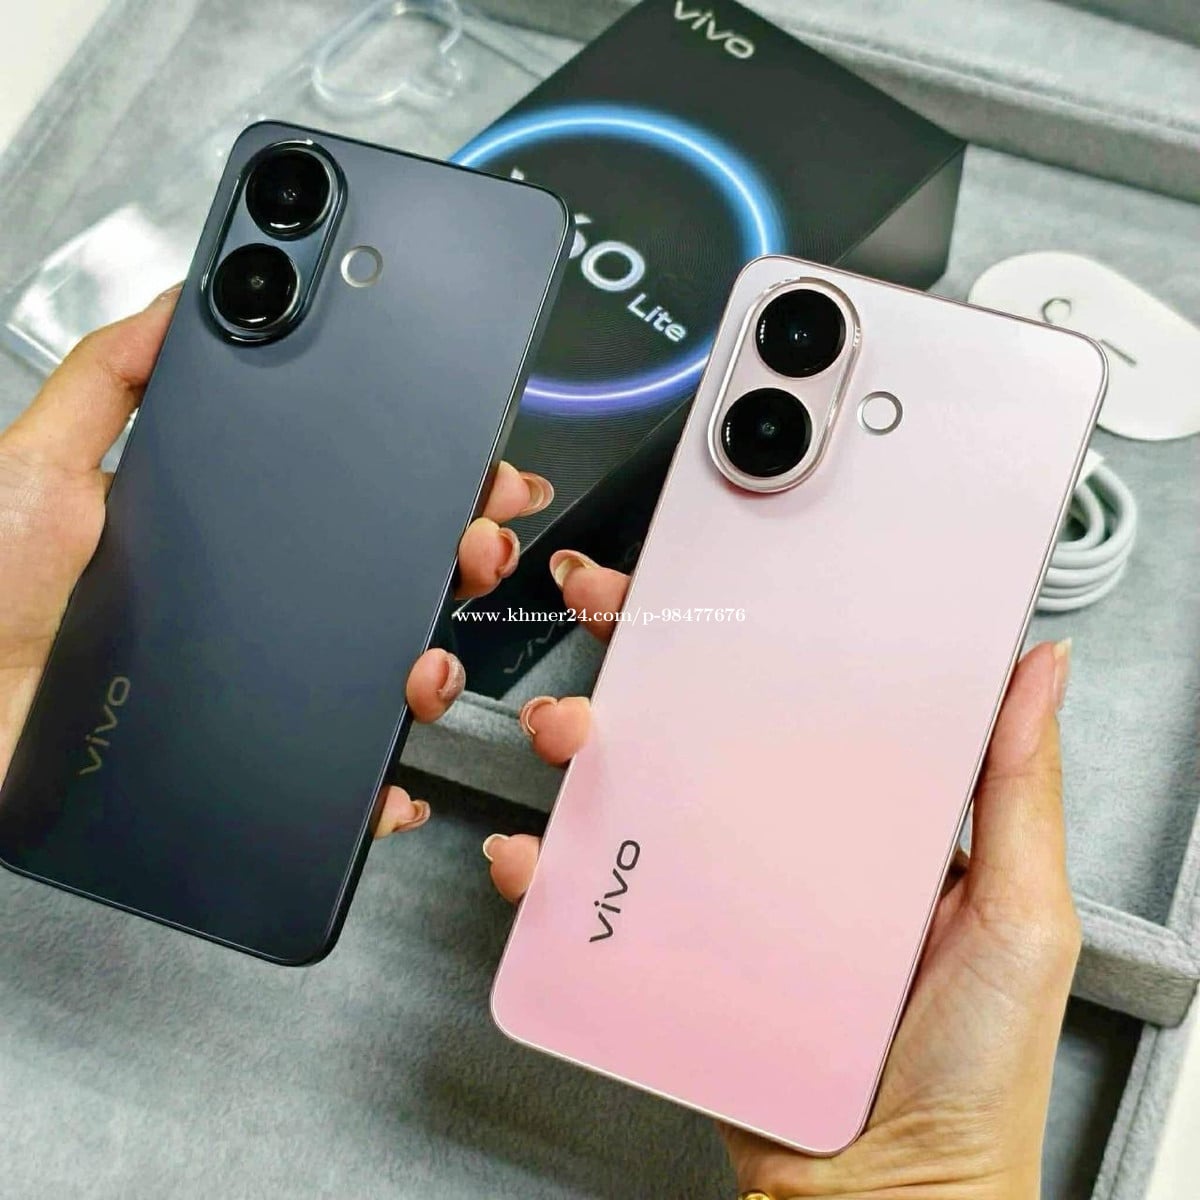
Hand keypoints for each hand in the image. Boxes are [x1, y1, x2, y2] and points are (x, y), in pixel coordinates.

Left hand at [0, 288, 553, 839]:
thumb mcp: (40, 464)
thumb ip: (110, 380)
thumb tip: (185, 297)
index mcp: (234, 535)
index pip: (352, 500)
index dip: (426, 485)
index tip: (477, 470)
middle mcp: (264, 610)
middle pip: (394, 584)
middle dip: (465, 558)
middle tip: (480, 542)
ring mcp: (266, 687)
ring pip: (388, 676)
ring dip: (438, 667)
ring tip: (427, 659)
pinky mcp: (252, 763)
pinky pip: (341, 778)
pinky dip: (385, 788)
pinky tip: (396, 782)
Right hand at [485, 551, 1079, 1199]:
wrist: (885, 1196)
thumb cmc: (969, 1070)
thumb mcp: (1017, 917)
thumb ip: (1019, 794)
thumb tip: (1038, 673)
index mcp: (861, 815)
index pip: (799, 694)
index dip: (754, 627)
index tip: (718, 575)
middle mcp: (783, 841)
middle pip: (701, 724)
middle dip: (643, 657)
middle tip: (615, 613)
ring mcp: (720, 895)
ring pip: (632, 792)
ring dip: (582, 745)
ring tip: (572, 734)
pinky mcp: (669, 954)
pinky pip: (591, 898)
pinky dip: (543, 869)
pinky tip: (532, 854)